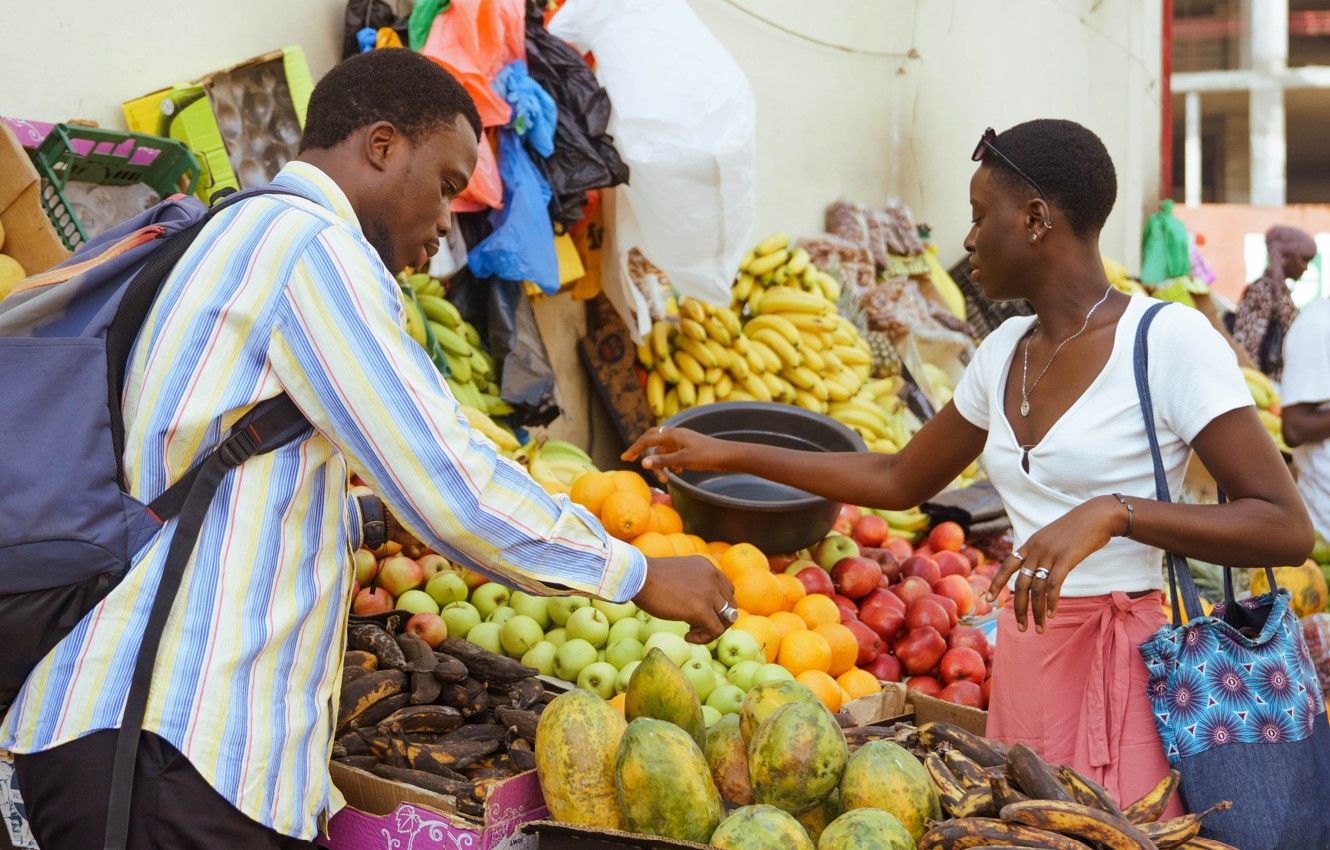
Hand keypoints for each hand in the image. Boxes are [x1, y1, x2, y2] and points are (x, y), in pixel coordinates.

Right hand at [621, 426, 733, 483]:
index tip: (625, 458)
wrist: (727, 455)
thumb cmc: (706, 456)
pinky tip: (678, 472)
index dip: (634, 448)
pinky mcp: (687, 447)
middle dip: (642, 450)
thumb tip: (643, 462)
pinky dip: (670, 463)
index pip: (647, 439)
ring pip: (663, 451)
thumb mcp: (683, 460)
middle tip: (632, 460)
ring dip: (661, 464)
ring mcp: (681, 441)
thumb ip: (663, 461)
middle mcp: (675, 435)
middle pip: (652, 440)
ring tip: (667, 478)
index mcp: (672, 434)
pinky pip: (672, 454)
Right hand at [633, 555, 736, 642]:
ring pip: (727, 619)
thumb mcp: (679, 574)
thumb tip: (694, 601)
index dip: (717, 605)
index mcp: (708, 567)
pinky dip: (704, 638)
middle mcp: (713, 577)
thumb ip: (692, 582)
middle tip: (695, 624)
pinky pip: (715, 631)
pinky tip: (688, 636)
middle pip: (731, 605)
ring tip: (691, 631)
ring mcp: (709, 593)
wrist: (637, 576)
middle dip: (717, 619)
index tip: (698, 611)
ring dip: (710, 629)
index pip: (727, 590)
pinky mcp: (701, 609)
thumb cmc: (648, 577)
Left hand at [985, 496, 1125, 632]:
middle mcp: (1036, 550)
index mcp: (1030, 544)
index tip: (988, 599)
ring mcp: (1050, 554)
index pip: (1007, 565)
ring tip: (1039, 628)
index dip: (997, 583)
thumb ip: (1041, 553)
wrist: (1097, 516)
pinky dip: (1051, 602)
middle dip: (1019, 608)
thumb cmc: (1077, 529)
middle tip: (1021, 627)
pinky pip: (1053, 585)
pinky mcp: (1066, 559)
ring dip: (1036, 612)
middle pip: (1020, 584)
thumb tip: (1036, 570)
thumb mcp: (1051, 538)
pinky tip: (1051, 614)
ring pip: (1037, 589)